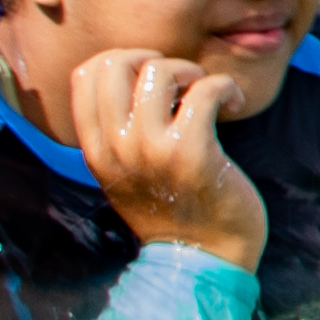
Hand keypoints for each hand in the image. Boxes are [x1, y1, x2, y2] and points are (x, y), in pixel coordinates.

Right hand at [64, 47, 271, 267]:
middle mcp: (118, 148)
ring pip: (160, 70)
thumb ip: (119, 132)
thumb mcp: (126, 173)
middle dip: (154, 59)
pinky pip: (207, 90)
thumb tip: (135, 74)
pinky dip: (226, 87)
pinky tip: (234, 103)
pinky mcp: (193, 153)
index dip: (120, 60)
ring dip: (191, 72)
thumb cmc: (173, 209)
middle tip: (180, 84)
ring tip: (205, 95)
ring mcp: (153, 151)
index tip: (149, 79)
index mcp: (97, 150)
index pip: (84, 75)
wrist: (203, 260)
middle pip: (115, 63)